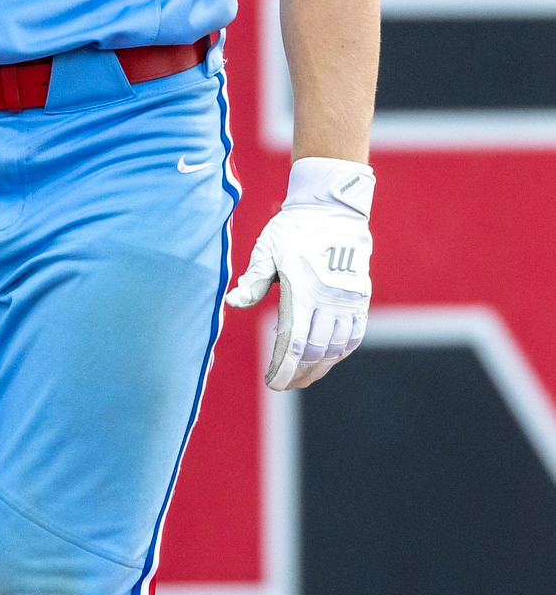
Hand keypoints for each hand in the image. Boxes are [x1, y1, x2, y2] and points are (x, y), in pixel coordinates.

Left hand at [226, 158, 373, 390]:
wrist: (333, 209)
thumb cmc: (293, 228)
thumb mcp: (267, 249)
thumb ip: (253, 280)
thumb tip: (233, 302)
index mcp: (303, 290)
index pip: (294, 343)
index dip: (283, 368)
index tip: (273, 383)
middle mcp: (329, 299)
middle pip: (316, 351)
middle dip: (299, 373)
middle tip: (285, 385)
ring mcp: (348, 299)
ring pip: (337, 346)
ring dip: (321, 367)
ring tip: (305, 378)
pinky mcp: (360, 296)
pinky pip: (355, 333)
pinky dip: (342, 351)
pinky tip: (329, 359)